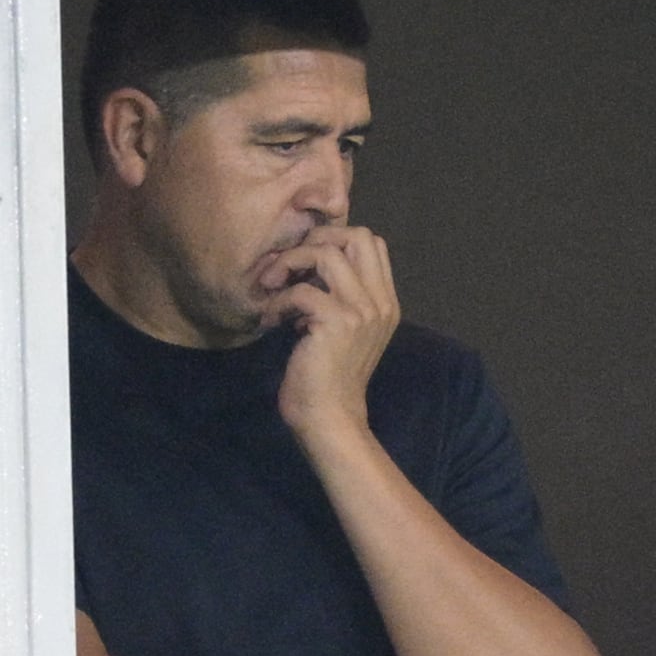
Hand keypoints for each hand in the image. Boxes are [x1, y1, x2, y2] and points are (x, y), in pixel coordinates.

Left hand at [258, 226, 399, 436]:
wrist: (329, 419)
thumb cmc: (328, 379)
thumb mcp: (344, 332)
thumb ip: (339, 298)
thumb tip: (308, 264)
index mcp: (386, 302)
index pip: (372, 243)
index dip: (334, 239)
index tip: (305, 263)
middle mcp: (380, 302)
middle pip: (357, 236)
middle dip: (315, 240)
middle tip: (289, 266)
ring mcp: (362, 311)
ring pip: (325, 253)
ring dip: (289, 264)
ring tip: (272, 288)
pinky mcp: (337, 323)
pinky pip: (300, 290)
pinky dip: (277, 302)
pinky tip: (270, 321)